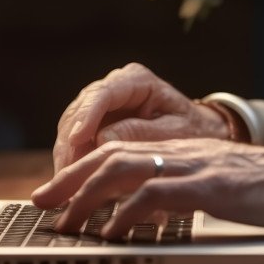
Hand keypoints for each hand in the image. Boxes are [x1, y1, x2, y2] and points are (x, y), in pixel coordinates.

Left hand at [32, 138, 263, 239]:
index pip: (118, 150)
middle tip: (42, 205)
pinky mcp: (208, 186)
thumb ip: (177, 193)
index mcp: (178, 151)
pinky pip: (156, 195)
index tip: (52, 192)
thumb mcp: (212, 186)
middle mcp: (179, 152)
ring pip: (124, 169)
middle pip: (110, 155)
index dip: (80, 169)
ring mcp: (193, 166)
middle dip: (70, 180)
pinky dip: (127, 214)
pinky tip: (113, 233)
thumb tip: (140, 216)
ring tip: (67, 223)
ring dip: (88, 196)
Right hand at [53, 63, 231, 171]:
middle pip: (79, 110)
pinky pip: (75, 143)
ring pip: (71, 127)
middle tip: (67, 172)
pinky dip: (72, 162)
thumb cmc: (191, 130)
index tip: (78, 138)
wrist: (197, 135)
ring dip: (67, 156)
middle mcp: (113, 88)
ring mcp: (100, 106)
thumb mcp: (175, 132)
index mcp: (136, 80)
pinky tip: (72, 184)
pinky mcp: (93, 126)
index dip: (87, 115)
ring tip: (67, 183)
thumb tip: (102, 139)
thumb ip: (142, 133)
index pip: (103, 93)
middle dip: (70, 142)